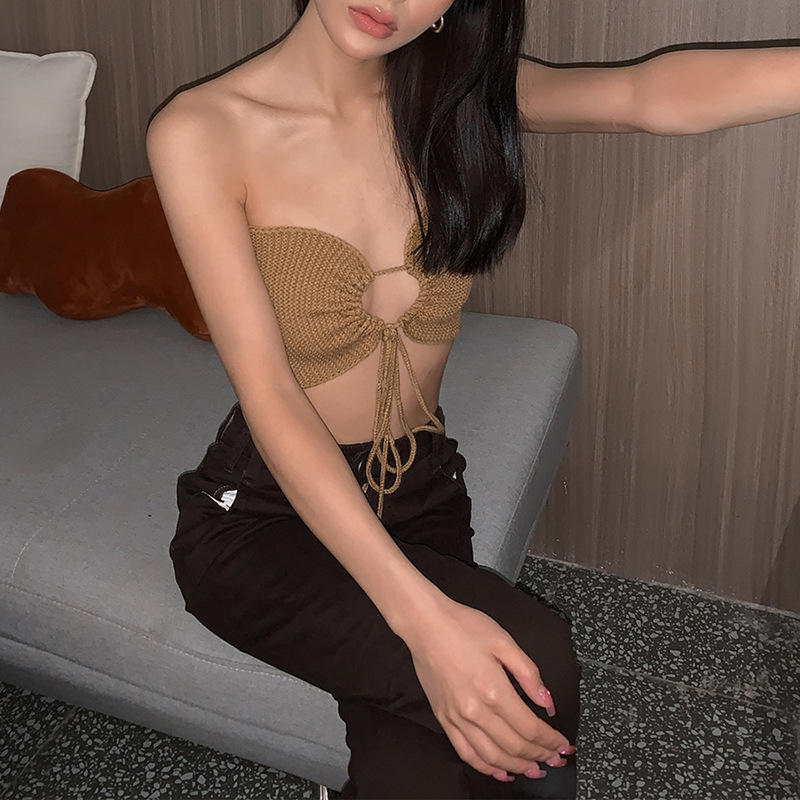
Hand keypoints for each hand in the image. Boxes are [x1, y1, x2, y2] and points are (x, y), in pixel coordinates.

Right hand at [402, 597, 574, 781]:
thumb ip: (529, 673)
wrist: (425, 624)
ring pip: (493, 756)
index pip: (530, 728)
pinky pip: (466, 753)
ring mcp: (457, 717)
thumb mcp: (504, 641)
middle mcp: (475, 710)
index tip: (563, 744)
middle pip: (515, 746)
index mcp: (494, 690)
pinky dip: (486, 767)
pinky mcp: (443, 718)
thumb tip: (547, 702)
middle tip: (556, 759)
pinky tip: (500, 770)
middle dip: (540, 756)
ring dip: (518, 767)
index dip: (550, 740)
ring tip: (535, 769)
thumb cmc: (462, 626)